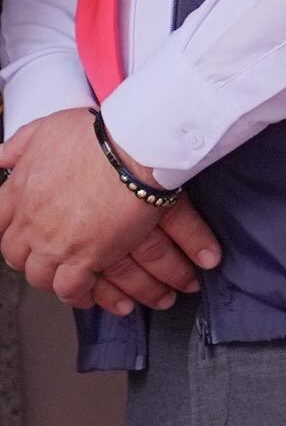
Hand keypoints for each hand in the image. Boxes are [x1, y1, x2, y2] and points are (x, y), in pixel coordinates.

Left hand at [0, 114, 219, 312]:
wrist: (133, 148)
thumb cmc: (96, 135)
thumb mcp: (46, 129)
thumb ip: (18, 147)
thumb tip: (1, 158)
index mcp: (18, 191)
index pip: (0, 226)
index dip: (13, 235)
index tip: (24, 237)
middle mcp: (30, 222)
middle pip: (17, 256)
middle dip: (31, 260)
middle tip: (49, 260)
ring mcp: (55, 243)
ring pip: (41, 277)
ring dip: (54, 280)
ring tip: (70, 282)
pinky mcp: (85, 258)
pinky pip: (72, 289)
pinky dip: (79, 296)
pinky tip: (88, 295)